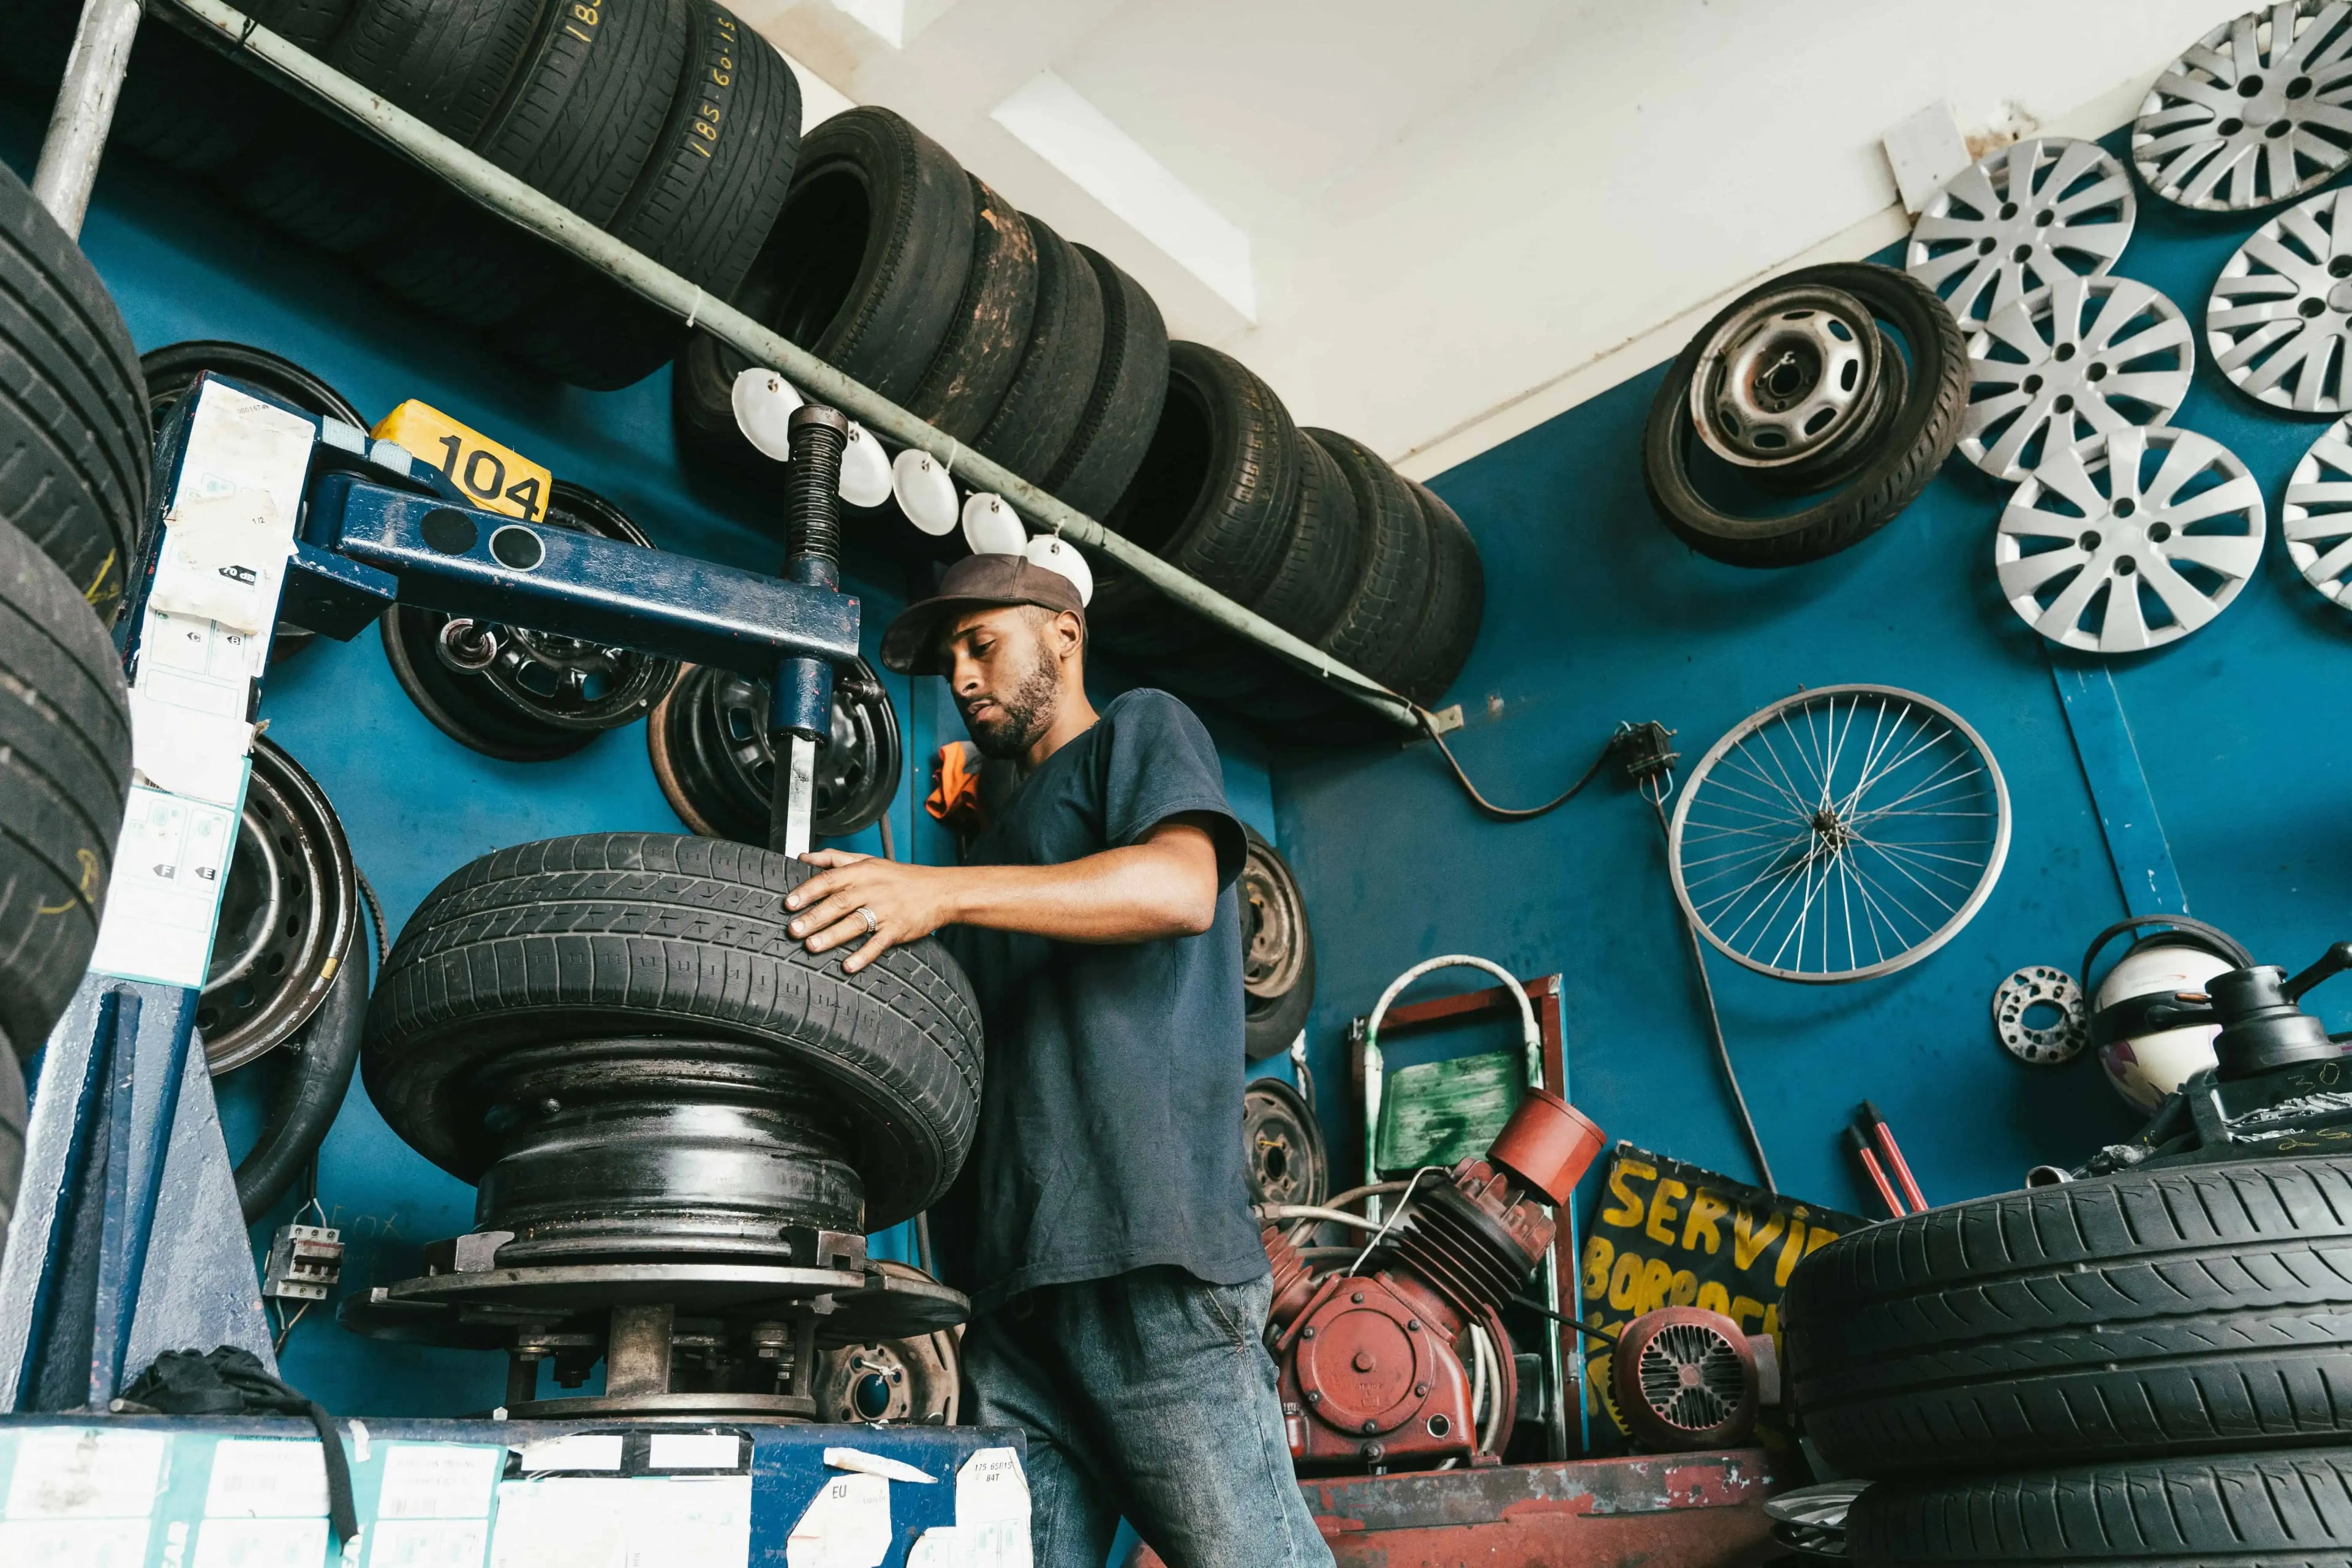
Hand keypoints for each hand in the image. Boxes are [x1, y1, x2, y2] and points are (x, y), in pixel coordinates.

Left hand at [785, 850, 956, 972]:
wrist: (941, 890)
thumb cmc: (901, 877)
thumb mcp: (868, 861)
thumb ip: (834, 858)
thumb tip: (803, 857)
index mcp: (862, 872)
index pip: (830, 879)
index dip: (808, 891)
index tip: (789, 903)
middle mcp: (872, 889)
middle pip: (838, 903)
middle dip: (814, 917)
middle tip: (794, 930)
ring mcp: (886, 910)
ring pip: (855, 923)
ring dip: (832, 936)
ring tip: (812, 946)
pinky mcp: (898, 929)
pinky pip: (879, 943)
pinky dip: (863, 955)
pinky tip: (848, 966)